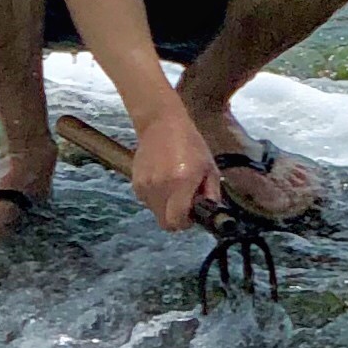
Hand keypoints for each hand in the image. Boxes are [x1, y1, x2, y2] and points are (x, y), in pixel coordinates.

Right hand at [130, 99, 218, 231]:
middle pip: (165, 223)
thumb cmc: (190, 144)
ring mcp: (146, 185)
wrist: (161, 124)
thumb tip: (209, 214)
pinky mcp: (136, 183)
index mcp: (182, 182)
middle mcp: (161, 186)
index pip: (178, 221)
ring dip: (166, 207)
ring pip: (156, 213)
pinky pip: (147, 202)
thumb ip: (212, 194)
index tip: (192, 214)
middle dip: (176, 219)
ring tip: (173, 186)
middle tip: (184, 204)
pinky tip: (162, 180)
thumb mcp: (209, 167)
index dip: (186, 223)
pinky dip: (156, 197)